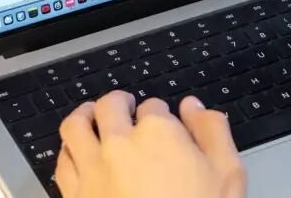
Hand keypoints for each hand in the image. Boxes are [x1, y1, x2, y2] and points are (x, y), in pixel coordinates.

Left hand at [55, 91, 245, 197]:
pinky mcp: (75, 196)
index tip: (165, 126)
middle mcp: (120, 144)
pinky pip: (62, 162)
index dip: (161, 114)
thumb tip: (194, 107)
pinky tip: (78, 154)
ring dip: (84, 116)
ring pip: (75, 126)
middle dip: (119, 103)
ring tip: (91, 117)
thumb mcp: (227, 173)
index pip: (154, 106)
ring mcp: (93, 170)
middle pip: (110, 106)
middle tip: (125, 107)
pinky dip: (69, 152)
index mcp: (158, 133)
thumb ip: (212, 131)